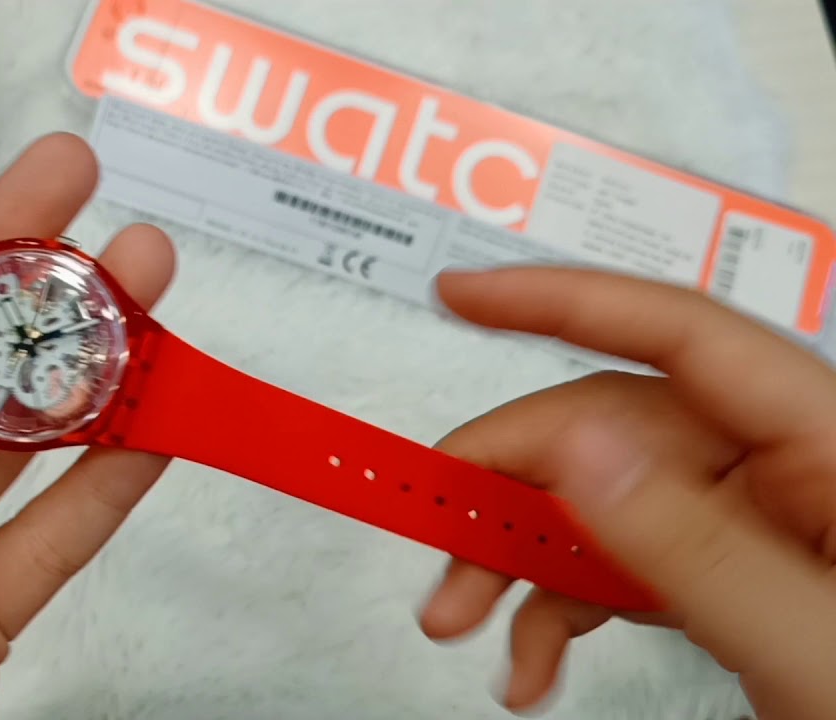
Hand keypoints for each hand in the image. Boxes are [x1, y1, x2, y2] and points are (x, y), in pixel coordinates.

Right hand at [421, 266, 835, 719]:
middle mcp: (780, 465)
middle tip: (432, 539)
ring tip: (461, 627)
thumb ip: (693, 545)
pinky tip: (526, 666)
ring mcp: (746, 522)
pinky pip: (616, 565)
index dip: (559, 300)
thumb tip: (577, 450)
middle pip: (609, 431)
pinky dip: (554, 611)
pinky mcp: (720, 573)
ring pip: (596, 502)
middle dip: (507, 490)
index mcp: (827, 442)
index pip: (678, 334)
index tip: (461, 293)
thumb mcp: (810, 642)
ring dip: (515, 563)